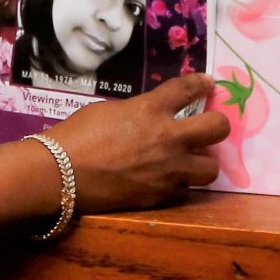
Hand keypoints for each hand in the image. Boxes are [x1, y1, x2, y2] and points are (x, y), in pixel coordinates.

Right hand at [46, 74, 228, 213]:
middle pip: (217, 128)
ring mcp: (167, 170)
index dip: (202, 83)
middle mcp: (168, 139)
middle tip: (209, 125)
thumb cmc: (78, 134)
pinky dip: (179, 184)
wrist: (61, 172)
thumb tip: (152, 116)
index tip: (208, 84)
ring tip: (190, 159)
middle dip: (218, 124)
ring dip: (203, 161)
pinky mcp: (159, 196)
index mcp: (151, 110)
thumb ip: (139, 111)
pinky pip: (184, 190)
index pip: (189, 89)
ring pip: (211, 168)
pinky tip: (166, 180)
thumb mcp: (111, 110)